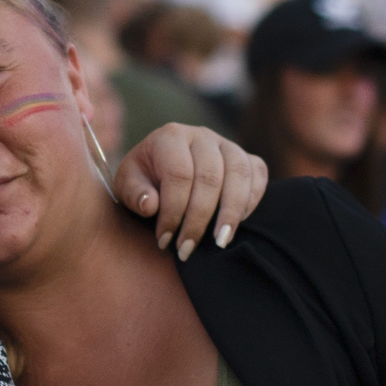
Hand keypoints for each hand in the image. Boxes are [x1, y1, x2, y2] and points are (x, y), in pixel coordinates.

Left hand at [113, 124, 267, 259]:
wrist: (163, 169)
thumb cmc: (144, 179)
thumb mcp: (127, 184)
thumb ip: (134, 193)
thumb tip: (151, 205)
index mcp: (170, 136)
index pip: (178, 175)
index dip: (173, 211)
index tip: (164, 240)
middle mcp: (202, 135)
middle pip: (210, 178)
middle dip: (198, 219)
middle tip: (186, 249)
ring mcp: (228, 144)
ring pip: (239, 175)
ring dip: (231, 213)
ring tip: (219, 242)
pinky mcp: (247, 157)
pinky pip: (258, 175)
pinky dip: (252, 200)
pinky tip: (236, 224)